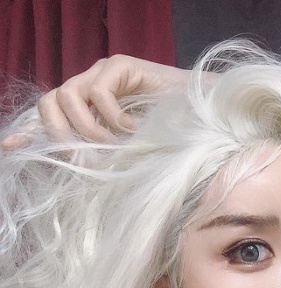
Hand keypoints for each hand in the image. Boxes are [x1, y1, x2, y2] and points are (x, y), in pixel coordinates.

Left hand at [3, 55, 188, 146]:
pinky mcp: (120, 66)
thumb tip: (78, 170)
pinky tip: (133, 129)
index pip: (49, 114)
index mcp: (86, 108)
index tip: (11, 146)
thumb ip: (103, 155)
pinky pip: (99, 92)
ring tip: (112, 145)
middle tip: (80, 158)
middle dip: (58, 133)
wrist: (203, 115)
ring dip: (86, 128)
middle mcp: (89, 87)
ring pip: (68, 95)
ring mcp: (103, 73)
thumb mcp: (127, 151)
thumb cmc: (169, 137)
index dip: (29, 129)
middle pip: (49, 101)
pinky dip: (112, 117)